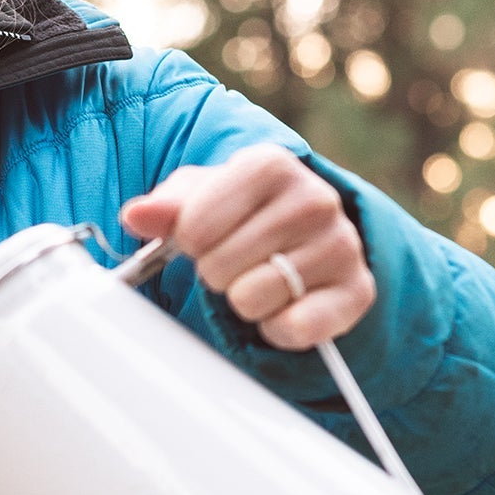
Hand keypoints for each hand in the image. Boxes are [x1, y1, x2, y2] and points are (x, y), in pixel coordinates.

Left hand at [121, 145, 373, 349]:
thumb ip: (166, 207)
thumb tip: (136, 216)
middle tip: (239, 260)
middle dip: (217, 273)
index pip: (195, 226)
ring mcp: (342, 244)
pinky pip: (292, 328)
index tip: (204, 236)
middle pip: (219, 267)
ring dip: (245, 302)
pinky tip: (286, 305)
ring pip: (252, 300)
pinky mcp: (357, 291)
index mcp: (270, 165)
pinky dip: (278, 328)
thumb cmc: (244, 214)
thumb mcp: (201, 199)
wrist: (309, 238)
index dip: (189, 242)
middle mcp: (314, 199)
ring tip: (263, 279)